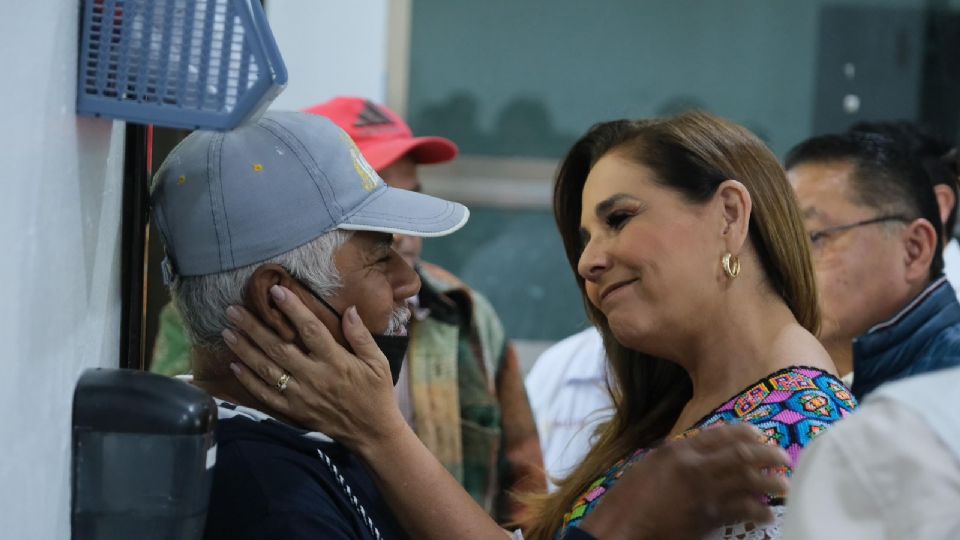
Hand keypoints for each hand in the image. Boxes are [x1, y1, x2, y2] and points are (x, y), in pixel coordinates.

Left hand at [222, 285, 405, 454]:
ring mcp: (301, 395)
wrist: (373, 433)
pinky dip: (249, 381)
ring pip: (267, 369)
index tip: (276, 291)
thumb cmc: (376, 393)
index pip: (310, 330)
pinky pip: (266, 395)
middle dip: (253, 327)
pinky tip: (234, 365)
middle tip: (233, 310)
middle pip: (278, 347)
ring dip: (245, 350)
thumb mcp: (378, 362)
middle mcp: (314, 376)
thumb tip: (348, 309)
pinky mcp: (294, 411)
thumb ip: (361, 335)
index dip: (292, 309)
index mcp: (335, 361)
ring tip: (227, 332)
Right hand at [579, 424, 789, 539]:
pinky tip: (766, 515)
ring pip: (748, 480)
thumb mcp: (651, 466)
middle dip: (768, 454)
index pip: (721, 434)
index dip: (747, 433)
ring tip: (784, 486)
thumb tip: (704, 457)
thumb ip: (678, 458)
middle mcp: (694, 466)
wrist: (622, 527)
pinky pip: (742, 510)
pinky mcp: (708, 517)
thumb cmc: (630, 499)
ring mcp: (703, 491)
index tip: (762, 436)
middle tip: (784, 458)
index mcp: (678, 450)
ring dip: (770, 482)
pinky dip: (758, 512)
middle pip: (741, 454)